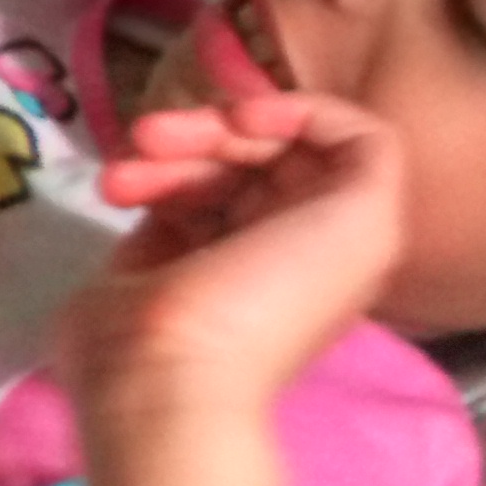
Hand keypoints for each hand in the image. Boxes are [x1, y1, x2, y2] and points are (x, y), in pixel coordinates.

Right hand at [60, 92, 404, 420]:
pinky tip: (117, 189)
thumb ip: (368, 150)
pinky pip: (157, 187)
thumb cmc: (270, 296)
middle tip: (154, 134)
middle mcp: (284, 229)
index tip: (239, 117)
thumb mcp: (364, 221)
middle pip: (255, 143)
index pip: (318, 137)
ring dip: (161, 152)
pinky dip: (136, 176)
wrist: (171, 374)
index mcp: (336, 224)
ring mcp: (220, 240)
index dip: (282, 111)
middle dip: (207, 129)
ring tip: (121, 174)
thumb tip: (303, 117)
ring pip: (200, 159)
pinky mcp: (162, 251)